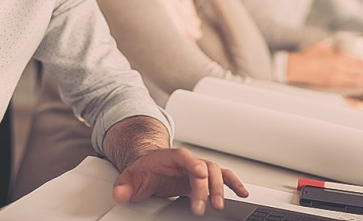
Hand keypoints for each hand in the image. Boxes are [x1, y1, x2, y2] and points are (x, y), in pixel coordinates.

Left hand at [112, 147, 248, 215]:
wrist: (149, 166)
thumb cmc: (143, 171)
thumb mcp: (130, 178)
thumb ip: (124, 186)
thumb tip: (119, 193)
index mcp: (172, 157)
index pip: (185, 158)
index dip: (193, 164)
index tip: (199, 174)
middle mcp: (188, 161)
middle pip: (203, 167)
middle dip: (206, 186)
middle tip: (204, 206)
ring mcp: (197, 168)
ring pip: (215, 172)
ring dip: (220, 188)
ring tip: (219, 205)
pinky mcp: (203, 178)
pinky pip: (223, 177)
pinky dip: (233, 183)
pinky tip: (242, 193)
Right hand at [285, 43, 362, 87]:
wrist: (296, 68)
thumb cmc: (307, 56)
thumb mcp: (322, 46)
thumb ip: (334, 47)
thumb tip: (340, 46)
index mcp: (338, 60)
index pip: (359, 63)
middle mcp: (339, 71)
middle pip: (361, 74)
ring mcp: (336, 80)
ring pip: (356, 82)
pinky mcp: (331, 85)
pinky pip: (347, 86)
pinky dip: (356, 84)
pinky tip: (359, 83)